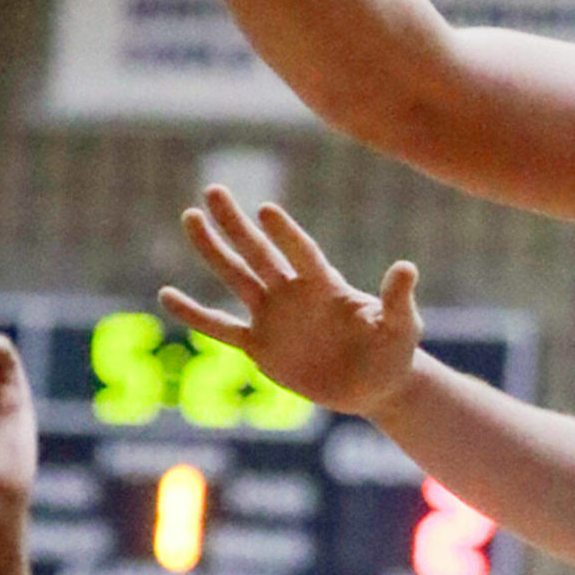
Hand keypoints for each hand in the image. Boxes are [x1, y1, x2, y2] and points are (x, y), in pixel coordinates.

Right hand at [161, 186, 422, 416]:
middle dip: (236, 224)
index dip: (286, 235)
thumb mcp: (401, 326)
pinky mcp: (260, 346)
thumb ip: (397, 299)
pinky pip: (221, 327)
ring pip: (236, 278)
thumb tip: (406, 267)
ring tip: (190, 218)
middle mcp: (294, 292)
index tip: (266, 210)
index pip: (302, 254)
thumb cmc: (393, 350)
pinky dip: (195, 314)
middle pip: (259, 252)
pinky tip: (167, 295)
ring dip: (213, 250)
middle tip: (213, 190)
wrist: (374, 384)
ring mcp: (273, 316)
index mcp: (327, 285)